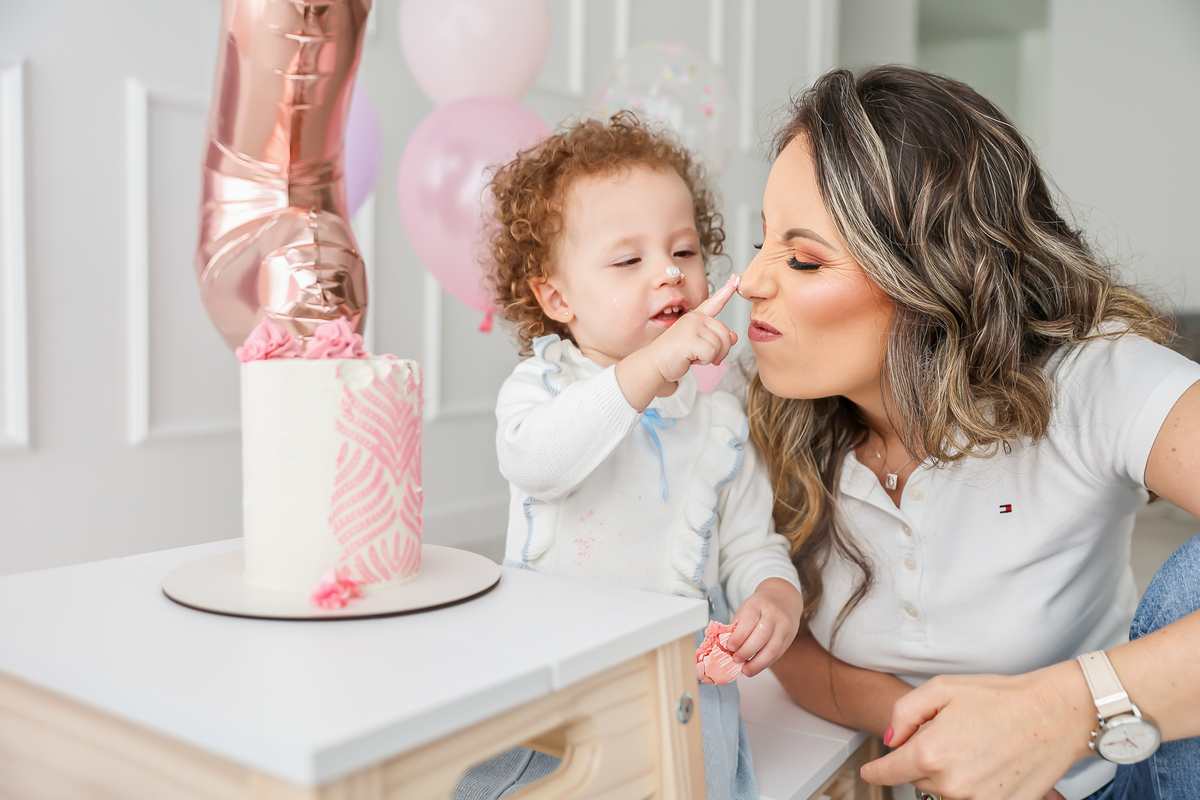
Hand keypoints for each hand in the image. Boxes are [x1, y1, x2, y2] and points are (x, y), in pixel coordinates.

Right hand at [643, 273, 739, 383]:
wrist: (655, 363)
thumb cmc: (675, 354)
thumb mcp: (699, 344)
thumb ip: (716, 338)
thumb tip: (734, 336)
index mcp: (696, 317)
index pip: (715, 301)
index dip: (727, 290)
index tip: (736, 278)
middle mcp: (695, 318)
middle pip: (724, 332)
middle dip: (721, 350)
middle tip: (706, 356)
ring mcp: (691, 326)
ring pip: (720, 344)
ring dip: (711, 357)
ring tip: (695, 356)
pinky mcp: (689, 339)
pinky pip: (711, 352)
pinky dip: (704, 361)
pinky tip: (691, 359)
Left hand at [726, 577, 802, 676]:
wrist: (783, 599)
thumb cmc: (760, 606)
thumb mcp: (746, 608)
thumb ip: (737, 626)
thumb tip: (724, 646)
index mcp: (758, 604)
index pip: (748, 621)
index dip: (738, 637)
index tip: (729, 647)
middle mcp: (773, 615)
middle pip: (761, 637)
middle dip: (746, 652)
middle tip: (736, 659)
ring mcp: (783, 627)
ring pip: (772, 649)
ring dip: (757, 663)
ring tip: (746, 670)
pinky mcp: (789, 638)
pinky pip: (777, 654)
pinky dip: (765, 663)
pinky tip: (756, 666)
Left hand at [859, 661, 1096, 799]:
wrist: (1054, 715)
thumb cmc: (1001, 698)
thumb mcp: (942, 689)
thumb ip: (904, 714)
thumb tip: (890, 740)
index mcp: (931, 753)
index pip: (890, 772)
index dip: (876, 771)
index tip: (869, 772)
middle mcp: (952, 784)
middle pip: (919, 779)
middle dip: (925, 759)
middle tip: (952, 733)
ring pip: (946, 791)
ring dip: (950, 774)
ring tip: (976, 745)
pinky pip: (973, 798)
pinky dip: (974, 784)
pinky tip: (991, 762)